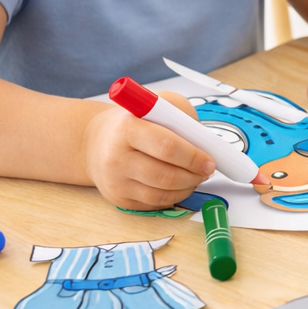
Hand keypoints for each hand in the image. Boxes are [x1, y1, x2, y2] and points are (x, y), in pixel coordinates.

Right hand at [84, 91, 214, 208]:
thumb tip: (206, 143)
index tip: (210, 160)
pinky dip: (173, 197)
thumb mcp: (159, 105)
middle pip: (165, 176)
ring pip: (161, 194)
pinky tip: (180, 185)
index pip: (167, 147)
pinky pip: (154, 204)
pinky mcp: (118, 199)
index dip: (193, 157)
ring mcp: (116, 181)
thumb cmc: (136, 121)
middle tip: (207, 171)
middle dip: (193, 176)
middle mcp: (117, 157)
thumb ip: (183, 117)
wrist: (97, 141)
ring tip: (196, 177)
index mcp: (128, 128)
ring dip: (187, 188)